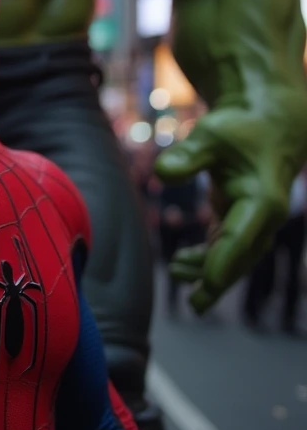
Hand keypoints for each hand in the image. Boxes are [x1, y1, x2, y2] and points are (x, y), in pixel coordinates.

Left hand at [154, 89, 306, 312]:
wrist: (268, 126)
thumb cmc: (240, 130)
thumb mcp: (212, 135)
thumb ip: (189, 155)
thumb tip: (161, 173)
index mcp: (264, 199)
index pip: (243, 237)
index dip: (225, 261)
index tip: (208, 283)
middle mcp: (265, 217)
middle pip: (241, 257)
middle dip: (218, 279)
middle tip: (194, 303)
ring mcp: (256, 221)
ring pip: (234, 257)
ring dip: (209, 271)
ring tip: (176, 271)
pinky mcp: (243, 220)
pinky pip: (227, 248)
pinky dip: (207, 258)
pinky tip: (183, 264)